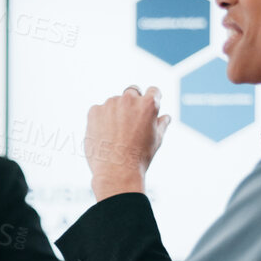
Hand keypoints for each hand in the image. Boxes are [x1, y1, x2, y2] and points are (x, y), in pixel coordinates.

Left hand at [85, 85, 171, 200]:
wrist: (116, 170)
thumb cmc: (140, 156)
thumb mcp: (157, 140)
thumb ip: (161, 124)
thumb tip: (165, 117)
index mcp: (149, 104)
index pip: (153, 91)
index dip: (152, 99)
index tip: (146, 109)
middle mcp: (129, 99)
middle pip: (132, 91)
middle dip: (132, 102)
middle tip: (129, 121)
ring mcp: (110, 104)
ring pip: (114, 103)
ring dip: (115, 112)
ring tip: (116, 135)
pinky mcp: (94, 111)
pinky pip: (99, 110)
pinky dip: (101, 119)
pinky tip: (104, 135)